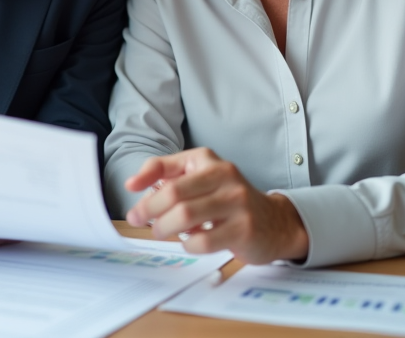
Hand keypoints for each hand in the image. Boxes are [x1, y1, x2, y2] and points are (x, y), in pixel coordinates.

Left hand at [124, 147, 309, 264]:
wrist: (275, 222)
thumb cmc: (229, 200)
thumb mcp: (202, 178)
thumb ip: (169, 175)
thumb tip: (134, 184)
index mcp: (209, 161)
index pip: (168, 165)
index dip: (145, 177)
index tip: (130, 190)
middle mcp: (225, 176)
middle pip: (174, 193)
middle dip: (149, 210)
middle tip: (139, 220)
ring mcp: (237, 202)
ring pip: (186, 216)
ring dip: (164, 228)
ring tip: (161, 232)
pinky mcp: (244, 229)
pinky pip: (203, 240)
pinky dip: (188, 244)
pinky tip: (190, 242)